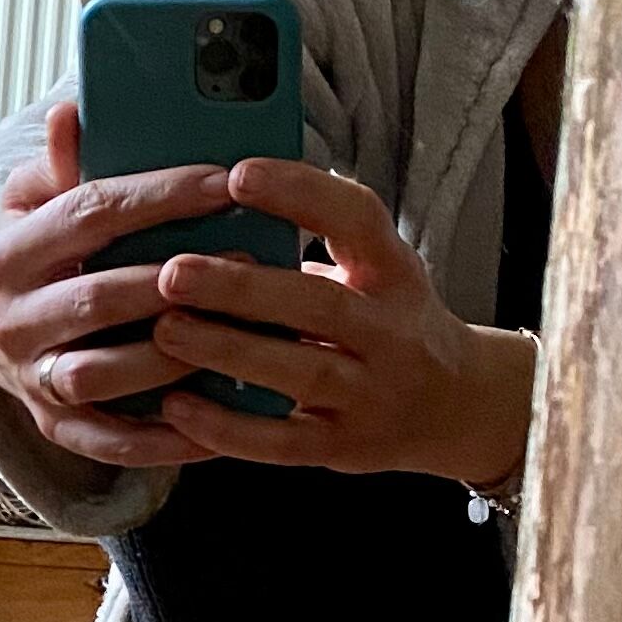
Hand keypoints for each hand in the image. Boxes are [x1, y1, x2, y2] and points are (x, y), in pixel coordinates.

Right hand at [0, 96, 230, 467]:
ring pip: (102, 374)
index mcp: (5, 255)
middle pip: (97, 298)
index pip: (87, 215)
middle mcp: (8, 322)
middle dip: (178, 280)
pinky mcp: (55, 428)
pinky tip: (220, 418)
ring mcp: (30, 379)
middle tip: (251, 261)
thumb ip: (62, 165)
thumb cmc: (38, 255)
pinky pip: (111, 442)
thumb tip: (70, 113)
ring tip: (238, 334)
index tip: (224, 182)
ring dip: (174, 356)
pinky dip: (164, 438)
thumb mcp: (35, 203)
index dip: (160, 197)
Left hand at [146, 159, 535, 484]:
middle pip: (319, 304)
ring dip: (228, 351)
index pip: (358, 219)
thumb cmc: (390, 322)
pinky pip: (283, 442)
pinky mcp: (345, 446)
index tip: (238, 175)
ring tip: (164, 330)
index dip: (301, 194)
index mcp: (393, 271)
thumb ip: (318, 240)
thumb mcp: (376, 270)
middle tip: (174, 272)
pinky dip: (228, 428)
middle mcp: (391, 331)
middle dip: (243, 289)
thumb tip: (217, 200)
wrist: (457, 406)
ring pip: (301, 372)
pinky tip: (177, 406)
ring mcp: (372, 393)